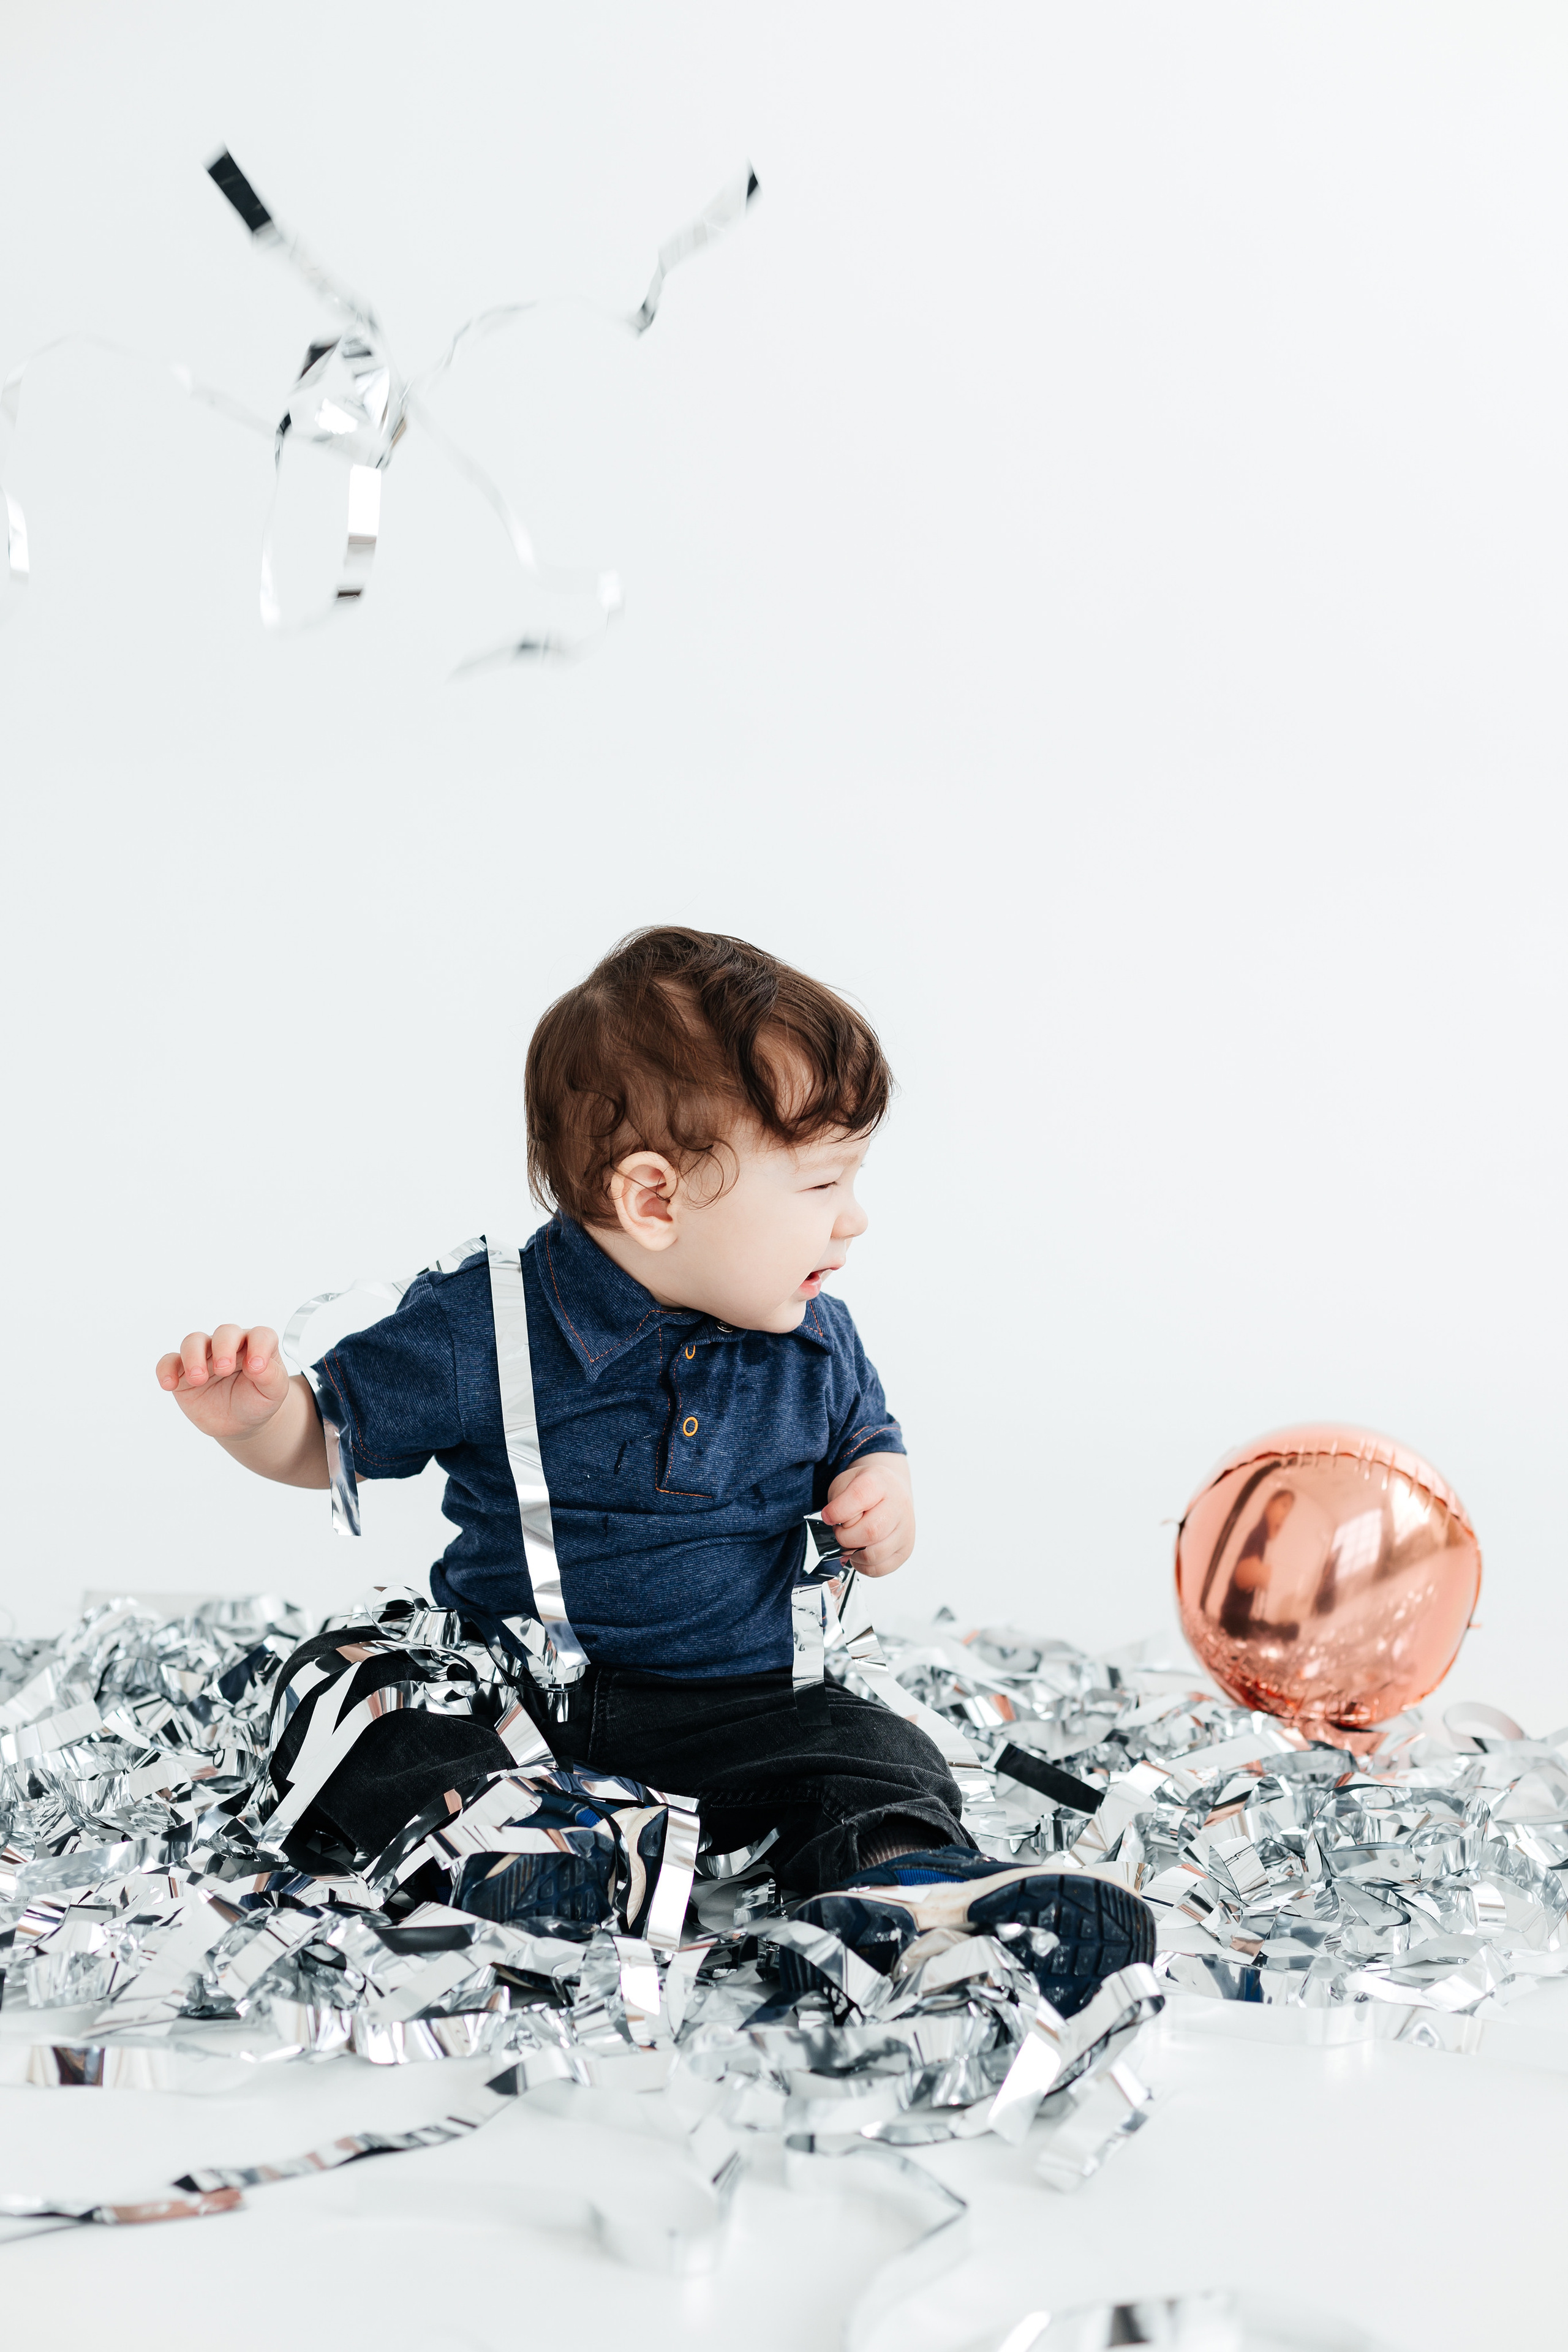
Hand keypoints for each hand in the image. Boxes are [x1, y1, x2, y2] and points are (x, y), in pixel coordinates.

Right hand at [155, 1325, 290, 1442]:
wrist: (240, 1422)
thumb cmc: (258, 1400)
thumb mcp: (273, 1392)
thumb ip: (271, 1376)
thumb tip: (257, 1365)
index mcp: (257, 1345)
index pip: (260, 1335)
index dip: (258, 1346)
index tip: (255, 1368)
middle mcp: (230, 1345)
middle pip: (225, 1332)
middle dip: (223, 1348)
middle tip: (224, 1370)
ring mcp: (205, 1356)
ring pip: (193, 1341)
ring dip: (193, 1356)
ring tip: (198, 1379)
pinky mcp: (184, 1371)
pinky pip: (169, 1362)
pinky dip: (166, 1370)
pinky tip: (169, 1384)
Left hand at [821, 1455, 913, 1577]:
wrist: (890, 1490)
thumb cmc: (865, 1489)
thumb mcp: (845, 1483)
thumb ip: (838, 1502)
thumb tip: (841, 1530)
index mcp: (880, 1482)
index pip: (857, 1498)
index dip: (837, 1512)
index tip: (828, 1517)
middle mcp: (898, 1505)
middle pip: (870, 1532)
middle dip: (845, 1537)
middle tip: (840, 1531)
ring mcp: (906, 1529)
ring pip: (874, 1554)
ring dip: (853, 1553)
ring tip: (851, 1542)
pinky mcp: (905, 1549)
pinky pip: (879, 1568)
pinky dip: (862, 1565)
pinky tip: (859, 1552)